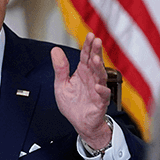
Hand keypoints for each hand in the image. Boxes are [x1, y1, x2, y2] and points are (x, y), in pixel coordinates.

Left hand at [52, 33, 112, 149]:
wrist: (80, 123)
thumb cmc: (72, 105)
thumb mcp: (61, 84)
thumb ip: (60, 68)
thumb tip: (55, 50)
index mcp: (82, 73)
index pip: (86, 56)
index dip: (88, 46)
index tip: (90, 36)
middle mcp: (91, 79)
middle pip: (95, 62)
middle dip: (96, 51)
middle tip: (96, 41)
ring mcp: (97, 90)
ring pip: (100, 76)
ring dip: (99, 67)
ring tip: (96, 59)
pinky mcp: (100, 102)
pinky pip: (103, 95)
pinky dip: (101, 90)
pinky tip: (98, 86)